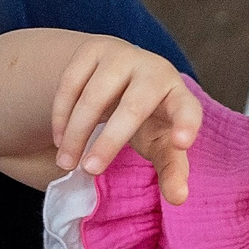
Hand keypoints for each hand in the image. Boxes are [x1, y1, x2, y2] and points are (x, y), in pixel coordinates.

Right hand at [52, 36, 202, 203]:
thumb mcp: (160, 143)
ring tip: (67, 164)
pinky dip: (62, 114)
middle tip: (91, 170)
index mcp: (178, 94)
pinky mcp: (92, 49)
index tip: (180, 144)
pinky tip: (60, 139)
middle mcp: (153, 70)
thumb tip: (179, 198)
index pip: (187, 108)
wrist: (120, 73)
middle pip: (134, 106)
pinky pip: (71, 83)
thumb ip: (171, 170)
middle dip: (111, 140)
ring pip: (94, 95)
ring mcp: (122, 56)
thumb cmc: (147, 117)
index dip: (186, 124)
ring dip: (77, 132)